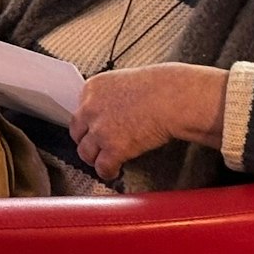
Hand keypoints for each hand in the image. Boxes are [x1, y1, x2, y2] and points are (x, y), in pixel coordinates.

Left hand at [69, 63, 227, 181]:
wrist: (175, 97)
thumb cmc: (161, 87)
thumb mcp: (125, 82)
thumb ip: (111, 96)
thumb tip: (113, 109)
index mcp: (93, 89)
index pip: (80, 110)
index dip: (88, 123)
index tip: (93, 129)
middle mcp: (91, 109)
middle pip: (77, 132)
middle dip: (86, 141)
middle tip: (96, 147)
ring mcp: (100, 130)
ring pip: (85, 152)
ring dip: (94, 159)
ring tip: (103, 162)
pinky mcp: (114, 148)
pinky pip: (103, 166)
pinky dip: (108, 172)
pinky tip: (113, 171)